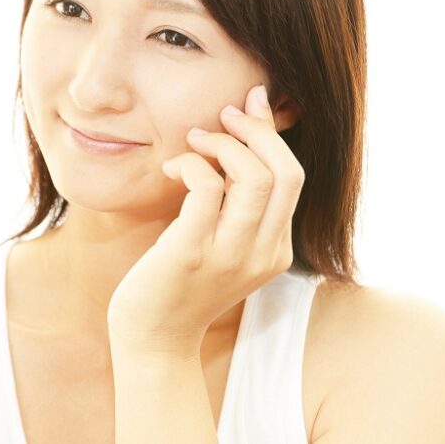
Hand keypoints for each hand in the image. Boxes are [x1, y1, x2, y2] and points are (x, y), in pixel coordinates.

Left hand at [106, 84, 305, 358]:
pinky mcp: (190, 253)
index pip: (292, 177)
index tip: (247, 106)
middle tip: (222, 117)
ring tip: (194, 141)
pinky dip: (191, 164)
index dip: (270, 134)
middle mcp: (262, 254)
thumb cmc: (179, 281)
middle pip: (285, 173)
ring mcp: (229, 256)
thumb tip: (243, 133)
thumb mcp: (220, 240)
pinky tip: (171, 167)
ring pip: (254, 178)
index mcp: (275, 249)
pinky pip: (206, 188)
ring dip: (222, 145)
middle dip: (255, 131)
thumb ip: (236, 199)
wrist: (152, 338)